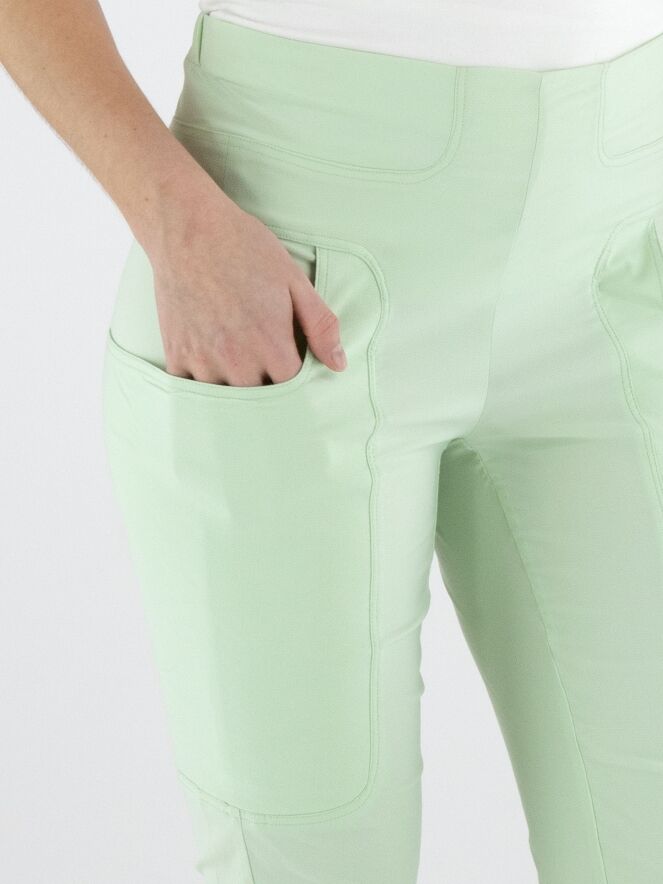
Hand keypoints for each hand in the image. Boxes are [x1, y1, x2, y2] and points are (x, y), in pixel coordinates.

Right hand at [149, 177, 346, 385]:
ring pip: (226, 400)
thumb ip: (320, 326)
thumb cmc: (245, 248)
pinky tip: (210, 364)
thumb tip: (339, 365)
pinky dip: (202, 384)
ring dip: (235, 389)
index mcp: (271, 345)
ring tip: (238, 366)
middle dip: (267, 388)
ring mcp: (204, 361)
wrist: (187, 228)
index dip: (295, 379)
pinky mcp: (177, 355)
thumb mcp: (294, 280)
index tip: (292, 365)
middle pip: (261, 401)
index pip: (292, 389)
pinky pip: (191, 391)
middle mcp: (238, 360)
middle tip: (265, 365)